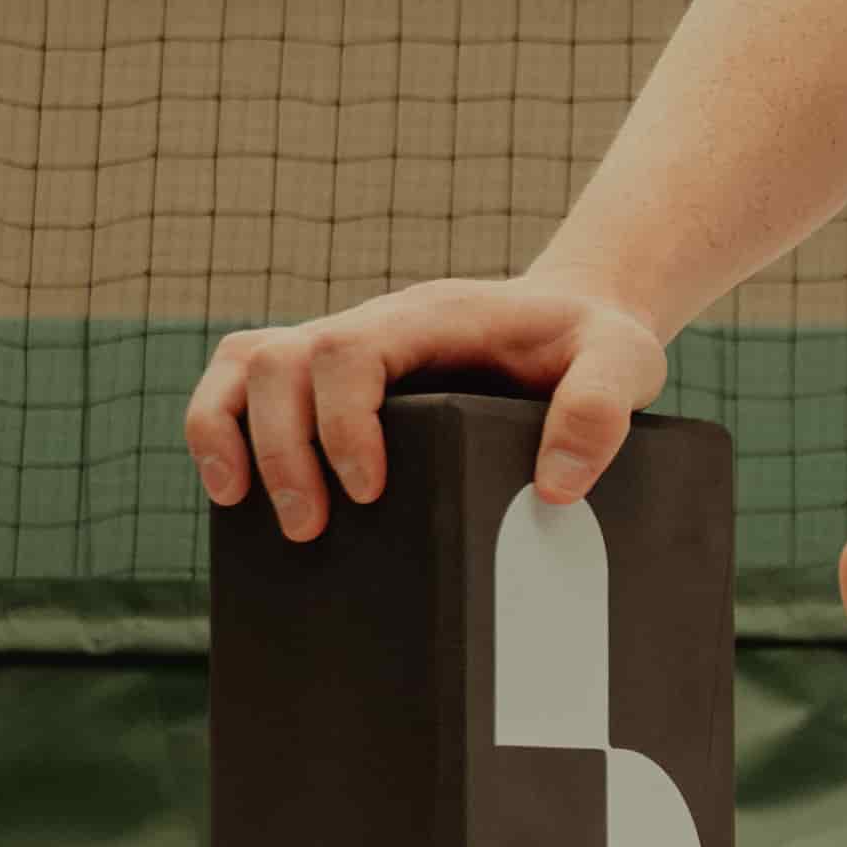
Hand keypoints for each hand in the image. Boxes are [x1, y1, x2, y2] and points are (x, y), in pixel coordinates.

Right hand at [181, 278, 670, 537]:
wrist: (575, 321)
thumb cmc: (593, 343)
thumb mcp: (625, 362)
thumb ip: (600, 410)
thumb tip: (553, 487)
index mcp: (431, 317)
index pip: (352, 350)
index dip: (343, 420)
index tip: (369, 492)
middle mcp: (374, 324)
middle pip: (281, 359)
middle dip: (280, 447)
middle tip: (311, 529)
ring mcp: (344, 347)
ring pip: (244, 362)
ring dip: (228, 431)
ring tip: (241, 506)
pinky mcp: (331, 381)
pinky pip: (247, 383)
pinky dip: (221, 426)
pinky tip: (233, 492)